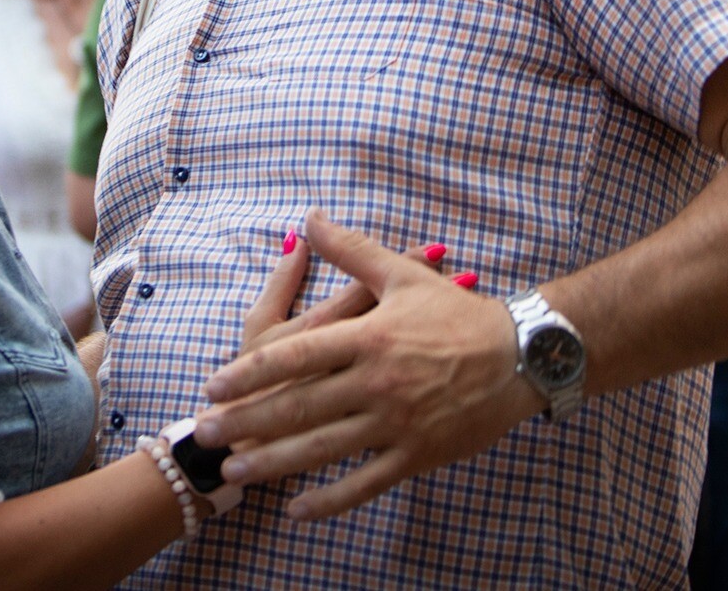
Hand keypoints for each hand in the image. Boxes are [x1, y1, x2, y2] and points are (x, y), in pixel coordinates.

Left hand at [196, 211, 537, 519]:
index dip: (252, 371)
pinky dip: (332, 499)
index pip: (297, 353)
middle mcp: (378, 381)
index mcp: (370, 336)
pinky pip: (367, 482)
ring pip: (325, 448)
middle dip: (248, 421)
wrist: (521, 356)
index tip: (214, 384)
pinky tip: (298, 509)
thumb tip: (309, 218)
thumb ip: (350, 249)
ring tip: (236, 470)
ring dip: (276, 463)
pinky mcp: (417, 454)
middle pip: (300, 404)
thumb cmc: (456, 313)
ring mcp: (398, 422)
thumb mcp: (401, 275)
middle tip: (206, 433)